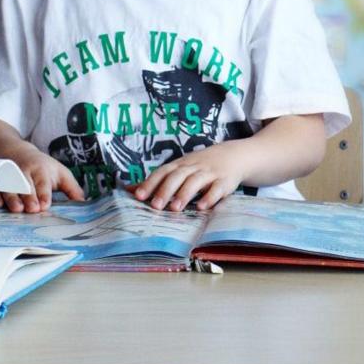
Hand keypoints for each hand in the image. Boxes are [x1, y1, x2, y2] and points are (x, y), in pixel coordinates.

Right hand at [0, 148, 84, 213]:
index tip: (45, 204)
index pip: (43, 182)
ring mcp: (8, 176)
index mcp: (41, 170)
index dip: (44, 193)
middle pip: (26, 185)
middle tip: (32, 209)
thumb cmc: (42, 167)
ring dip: (12, 198)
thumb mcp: (60, 172)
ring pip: (9, 187)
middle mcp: (24, 172)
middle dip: (29, 197)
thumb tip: (84, 203)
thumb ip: (72, 188)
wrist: (14, 152)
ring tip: (16, 209)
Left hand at [132, 142, 247, 211]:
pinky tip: (202, 207)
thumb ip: (157, 180)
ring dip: (184, 194)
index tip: (138, 196)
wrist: (235, 155)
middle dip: (165, 190)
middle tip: (155, 206)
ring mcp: (210, 173)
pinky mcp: (225, 181)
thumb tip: (128, 189)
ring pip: (195, 182)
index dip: (150, 183)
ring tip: (174, 208)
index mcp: (180, 165)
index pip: (163, 172)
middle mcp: (193, 167)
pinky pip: (217, 189)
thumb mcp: (180, 168)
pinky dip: (209, 197)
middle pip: (177, 176)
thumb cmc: (201, 165)